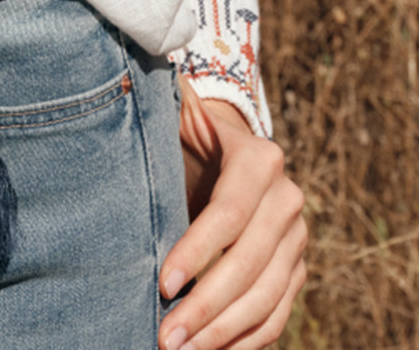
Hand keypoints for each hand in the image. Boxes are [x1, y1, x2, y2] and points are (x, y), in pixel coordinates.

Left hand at [157, 88, 305, 349]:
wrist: (219, 144)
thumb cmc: (182, 130)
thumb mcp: (172, 112)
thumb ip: (154, 110)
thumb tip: (121, 94)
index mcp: (259, 158)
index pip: (230, 213)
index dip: (197, 251)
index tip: (162, 283)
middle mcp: (287, 199)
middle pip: (250, 264)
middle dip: (206, 306)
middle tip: (167, 337)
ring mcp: (296, 238)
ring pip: (267, 297)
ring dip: (224, 333)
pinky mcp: (295, 268)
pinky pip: (277, 314)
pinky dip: (248, 341)